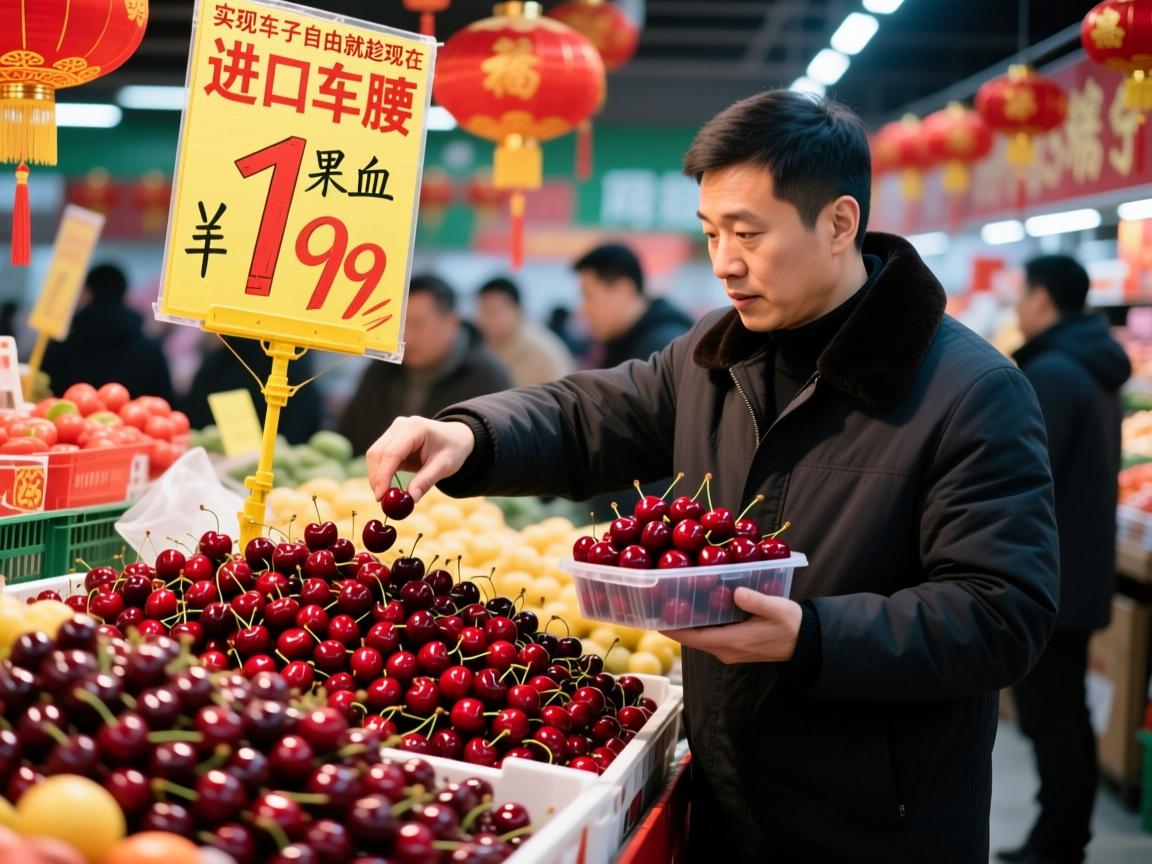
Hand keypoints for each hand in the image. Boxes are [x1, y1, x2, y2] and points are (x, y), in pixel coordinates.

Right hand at [366, 417, 475, 502]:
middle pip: (378, 453)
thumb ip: (426, 481)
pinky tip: (387, 486)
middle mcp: (400, 426)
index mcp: (415, 428)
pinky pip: (380, 457)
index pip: (392, 453)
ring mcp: (394, 431)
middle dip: (376, 478)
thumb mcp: (444, 466)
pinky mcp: (391, 439)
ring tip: (385, 495)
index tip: (380, 496)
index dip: (383, 476)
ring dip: (376, 476)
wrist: (456, 437)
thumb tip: (410, 499)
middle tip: (381, 500)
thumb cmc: (453, 448)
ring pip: (375, 455)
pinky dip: (381, 473)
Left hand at [660, 588, 802, 664]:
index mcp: (733, 642)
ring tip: (670, 601)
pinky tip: (693, 607)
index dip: (672, 629)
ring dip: (685, 624)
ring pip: (699, 638)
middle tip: (658, 602)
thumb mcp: (777, 608)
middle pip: (691, 638)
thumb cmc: (792, 624)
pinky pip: (708, 636)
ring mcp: (728, 650)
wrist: (805, 642)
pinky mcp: (733, 646)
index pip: (694, 638)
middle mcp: (726, 650)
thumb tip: (736, 591)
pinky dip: (698, 624)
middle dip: (673, 623)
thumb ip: (756, 600)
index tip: (654, 617)